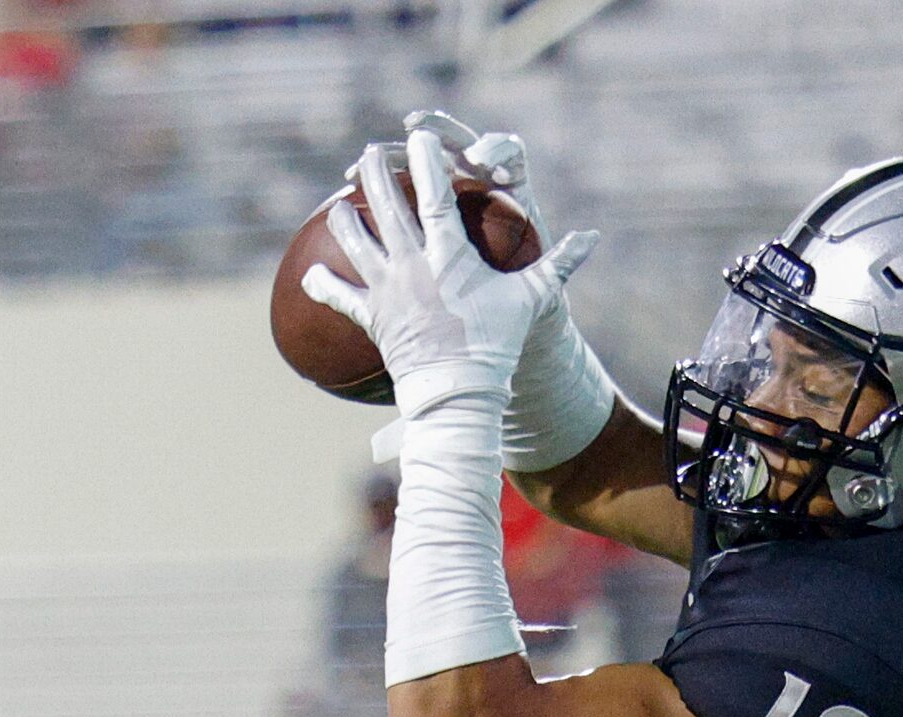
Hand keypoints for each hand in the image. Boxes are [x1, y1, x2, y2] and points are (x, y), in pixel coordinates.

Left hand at [303, 131, 596, 419]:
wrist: (458, 393)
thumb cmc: (497, 344)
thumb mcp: (530, 300)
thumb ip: (558, 264)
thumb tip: (593, 238)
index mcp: (449, 256)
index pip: (436, 197)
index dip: (428, 162)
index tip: (419, 136)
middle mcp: (412, 267)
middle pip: (387, 210)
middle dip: (378, 175)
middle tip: (369, 153)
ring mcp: (388, 292)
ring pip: (356, 244)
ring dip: (346, 220)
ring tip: (339, 204)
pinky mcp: (372, 319)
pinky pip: (342, 297)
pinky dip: (325, 286)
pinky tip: (309, 275)